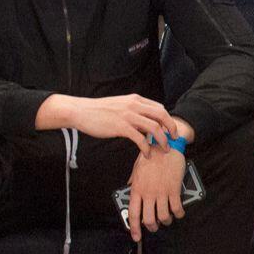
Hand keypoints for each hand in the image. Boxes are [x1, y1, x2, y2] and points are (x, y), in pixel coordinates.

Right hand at [39, 93, 176, 156]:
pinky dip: (146, 148)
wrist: (80, 111)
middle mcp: (134, 106)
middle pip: (162, 116)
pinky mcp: (120, 127)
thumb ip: (133, 110)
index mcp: (135, 100)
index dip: (168, 120)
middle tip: (173, 139)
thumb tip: (144, 122)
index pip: (159, 108)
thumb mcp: (119, 105)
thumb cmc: (97, 110)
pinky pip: (140, 139)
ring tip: (163, 149)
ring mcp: (128, 116)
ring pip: (154, 128)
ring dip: (162, 140)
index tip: (170, 130)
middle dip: (171, 128)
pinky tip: (146, 153)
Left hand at [126, 148, 186, 241]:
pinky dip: (178, 214)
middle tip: (155, 227)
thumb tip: (129, 189)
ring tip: (167, 219)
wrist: (164, 146)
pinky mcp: (174, 190)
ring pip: (163, 216)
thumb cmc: (150, 156)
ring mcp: (161, 192)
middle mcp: (148, 193)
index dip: (134, 228)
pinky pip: (176, 208)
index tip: (136, 237)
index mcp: (136, 189)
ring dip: (166, 221)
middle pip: (148, 219)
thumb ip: (133, 181)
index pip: (133, 213)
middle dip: (152, 227)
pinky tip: (178, 213)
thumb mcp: (136, 169)